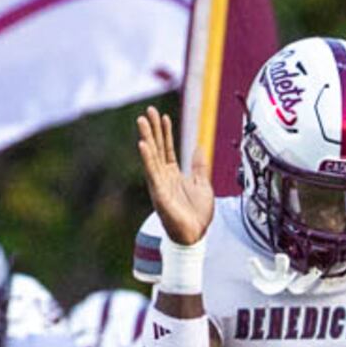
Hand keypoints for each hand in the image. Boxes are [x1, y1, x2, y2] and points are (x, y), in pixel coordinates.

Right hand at [132, 109, 214, 247]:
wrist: (195, 236)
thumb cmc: (197, 215)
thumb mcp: (204, 184)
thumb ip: (199, 166)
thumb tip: (199, 147)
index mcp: (174, 175)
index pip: (167, 148)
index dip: (165, 132)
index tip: (163, 116)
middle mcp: (164, 177)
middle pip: (157, 148)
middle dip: (153, 129)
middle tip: (148, 111)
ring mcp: (160, 184)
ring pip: (152, 156)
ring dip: (146, 138)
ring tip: (141, 121)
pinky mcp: (159, 193)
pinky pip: (152, 173)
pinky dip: (147, 159)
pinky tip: (143, 145)